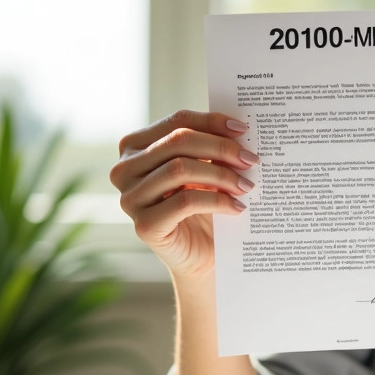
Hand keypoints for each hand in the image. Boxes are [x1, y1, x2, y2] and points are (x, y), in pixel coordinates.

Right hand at [110, 110, 257, 277]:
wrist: (201, 253)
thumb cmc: (203, 204)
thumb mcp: (205, 167)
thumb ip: (211, 146)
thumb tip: (238, 129)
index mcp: (135, 146)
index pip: (177, 121)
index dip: (212, 122)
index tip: (243, 130)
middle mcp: (124, 169)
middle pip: (178, 141)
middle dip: (220, 148)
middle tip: (250, 159)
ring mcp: (130, 198)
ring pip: (180, 169)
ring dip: (222, 175)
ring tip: (247, 185)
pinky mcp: (144, 226)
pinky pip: (185, 202)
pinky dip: (217, 201)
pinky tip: (237, 206)